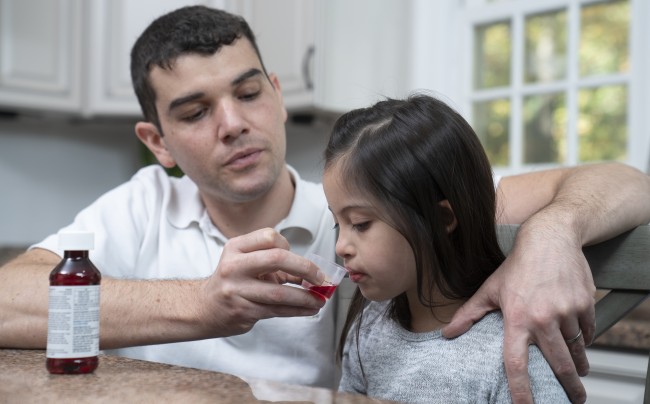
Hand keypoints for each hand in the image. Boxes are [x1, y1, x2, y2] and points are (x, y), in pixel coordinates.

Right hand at [198, 228, 325, 336]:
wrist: (205, 307)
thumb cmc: (231, 281)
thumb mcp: (246, 262)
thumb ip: (274, 262)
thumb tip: (309, 272)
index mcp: (235, 248)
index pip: (269, 237)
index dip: (289, 247)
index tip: (298, 259)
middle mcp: (234, 266)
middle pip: (277, 259)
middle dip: (305, 268)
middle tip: (320, 277)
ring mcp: (237, 290)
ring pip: (279, 293)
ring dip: (305, 297)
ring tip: (320, 299)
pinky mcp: (243, 311)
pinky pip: (277, 310)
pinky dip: (297, 310)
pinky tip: (309, 309)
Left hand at [442, 228, 594, 403]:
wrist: (550, 239)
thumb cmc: (517, 266)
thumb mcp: (489, 289)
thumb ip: (469, 315)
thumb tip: (445, 334)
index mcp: (517, 318)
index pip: (516, 362)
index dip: (520, 389)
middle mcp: (543, 318)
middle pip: (559, 364)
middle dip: (569, 386)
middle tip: (575, 399)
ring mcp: (567, 311)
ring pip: (577, 349)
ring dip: (579, 364)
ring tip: (580, 373)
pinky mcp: (585, 303)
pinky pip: (588, 331)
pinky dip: (586, 339)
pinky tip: (581, 341)